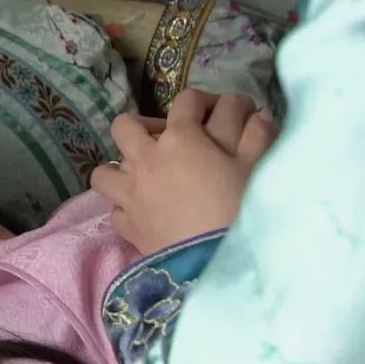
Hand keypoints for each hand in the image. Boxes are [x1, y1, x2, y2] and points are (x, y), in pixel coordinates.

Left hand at [90, 90, 278, 253]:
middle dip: (143, 125)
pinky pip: (114, 210)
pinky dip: (125, 207)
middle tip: (167, 139)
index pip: (185, 101)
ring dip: (119, 169)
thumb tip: (261, 114)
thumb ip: (259, 136)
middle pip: (125, 125)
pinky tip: (143, 211)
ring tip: (142, 176)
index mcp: (180, 139)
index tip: (220, 110)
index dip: (203, 100)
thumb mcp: (259, 168)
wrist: (219, 263)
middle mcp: (146, 160)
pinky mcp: (127, 226)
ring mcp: (129, 194)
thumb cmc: (242, 209)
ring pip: (104, 170)